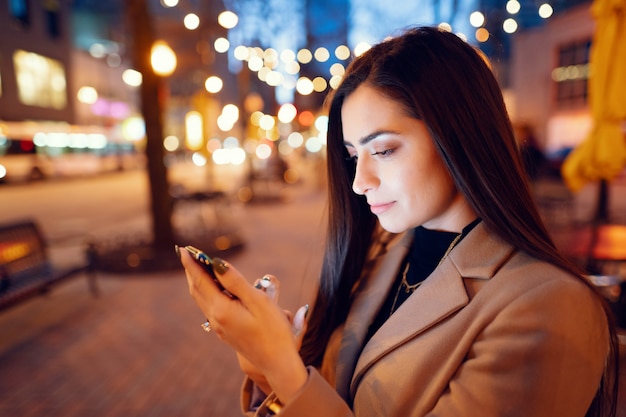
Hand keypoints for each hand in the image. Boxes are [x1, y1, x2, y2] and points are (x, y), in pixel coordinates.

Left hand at [180, 250, 308, 403]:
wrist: (277, 363)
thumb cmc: (273, 331)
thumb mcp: (258, 301)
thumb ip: (235, 282)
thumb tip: (217, 263)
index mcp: (222, 310)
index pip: (201, 281)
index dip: (192, 264)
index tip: (183, 249)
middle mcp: (215, 319)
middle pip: (197, 290)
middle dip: (191, 271)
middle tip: (186, 253)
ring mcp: (219, 327)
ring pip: (202, 299)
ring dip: (197, 281)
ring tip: (196, 266)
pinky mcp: (225, 332)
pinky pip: (209, 307)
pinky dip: (206, 292)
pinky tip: (212, 288)